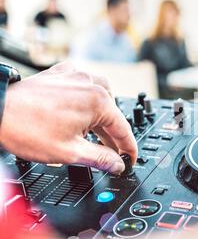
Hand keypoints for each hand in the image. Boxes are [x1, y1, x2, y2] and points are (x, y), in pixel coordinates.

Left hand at [0, 62, 136, 173]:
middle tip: (111, 155)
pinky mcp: (62, 74)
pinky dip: (86, 101)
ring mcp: (76, 75)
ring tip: (94, 135)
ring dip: (101, 117)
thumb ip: (101, 159)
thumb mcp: (70, 153)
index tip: (130, 159)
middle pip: (112, 114)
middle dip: (112, 135)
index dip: (128, 149)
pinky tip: (80, 112)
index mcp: (98, 101)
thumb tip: (117, 164)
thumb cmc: (26, 128)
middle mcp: (91, 83)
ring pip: (101, 98)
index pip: (123, 129)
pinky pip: (84, 86)